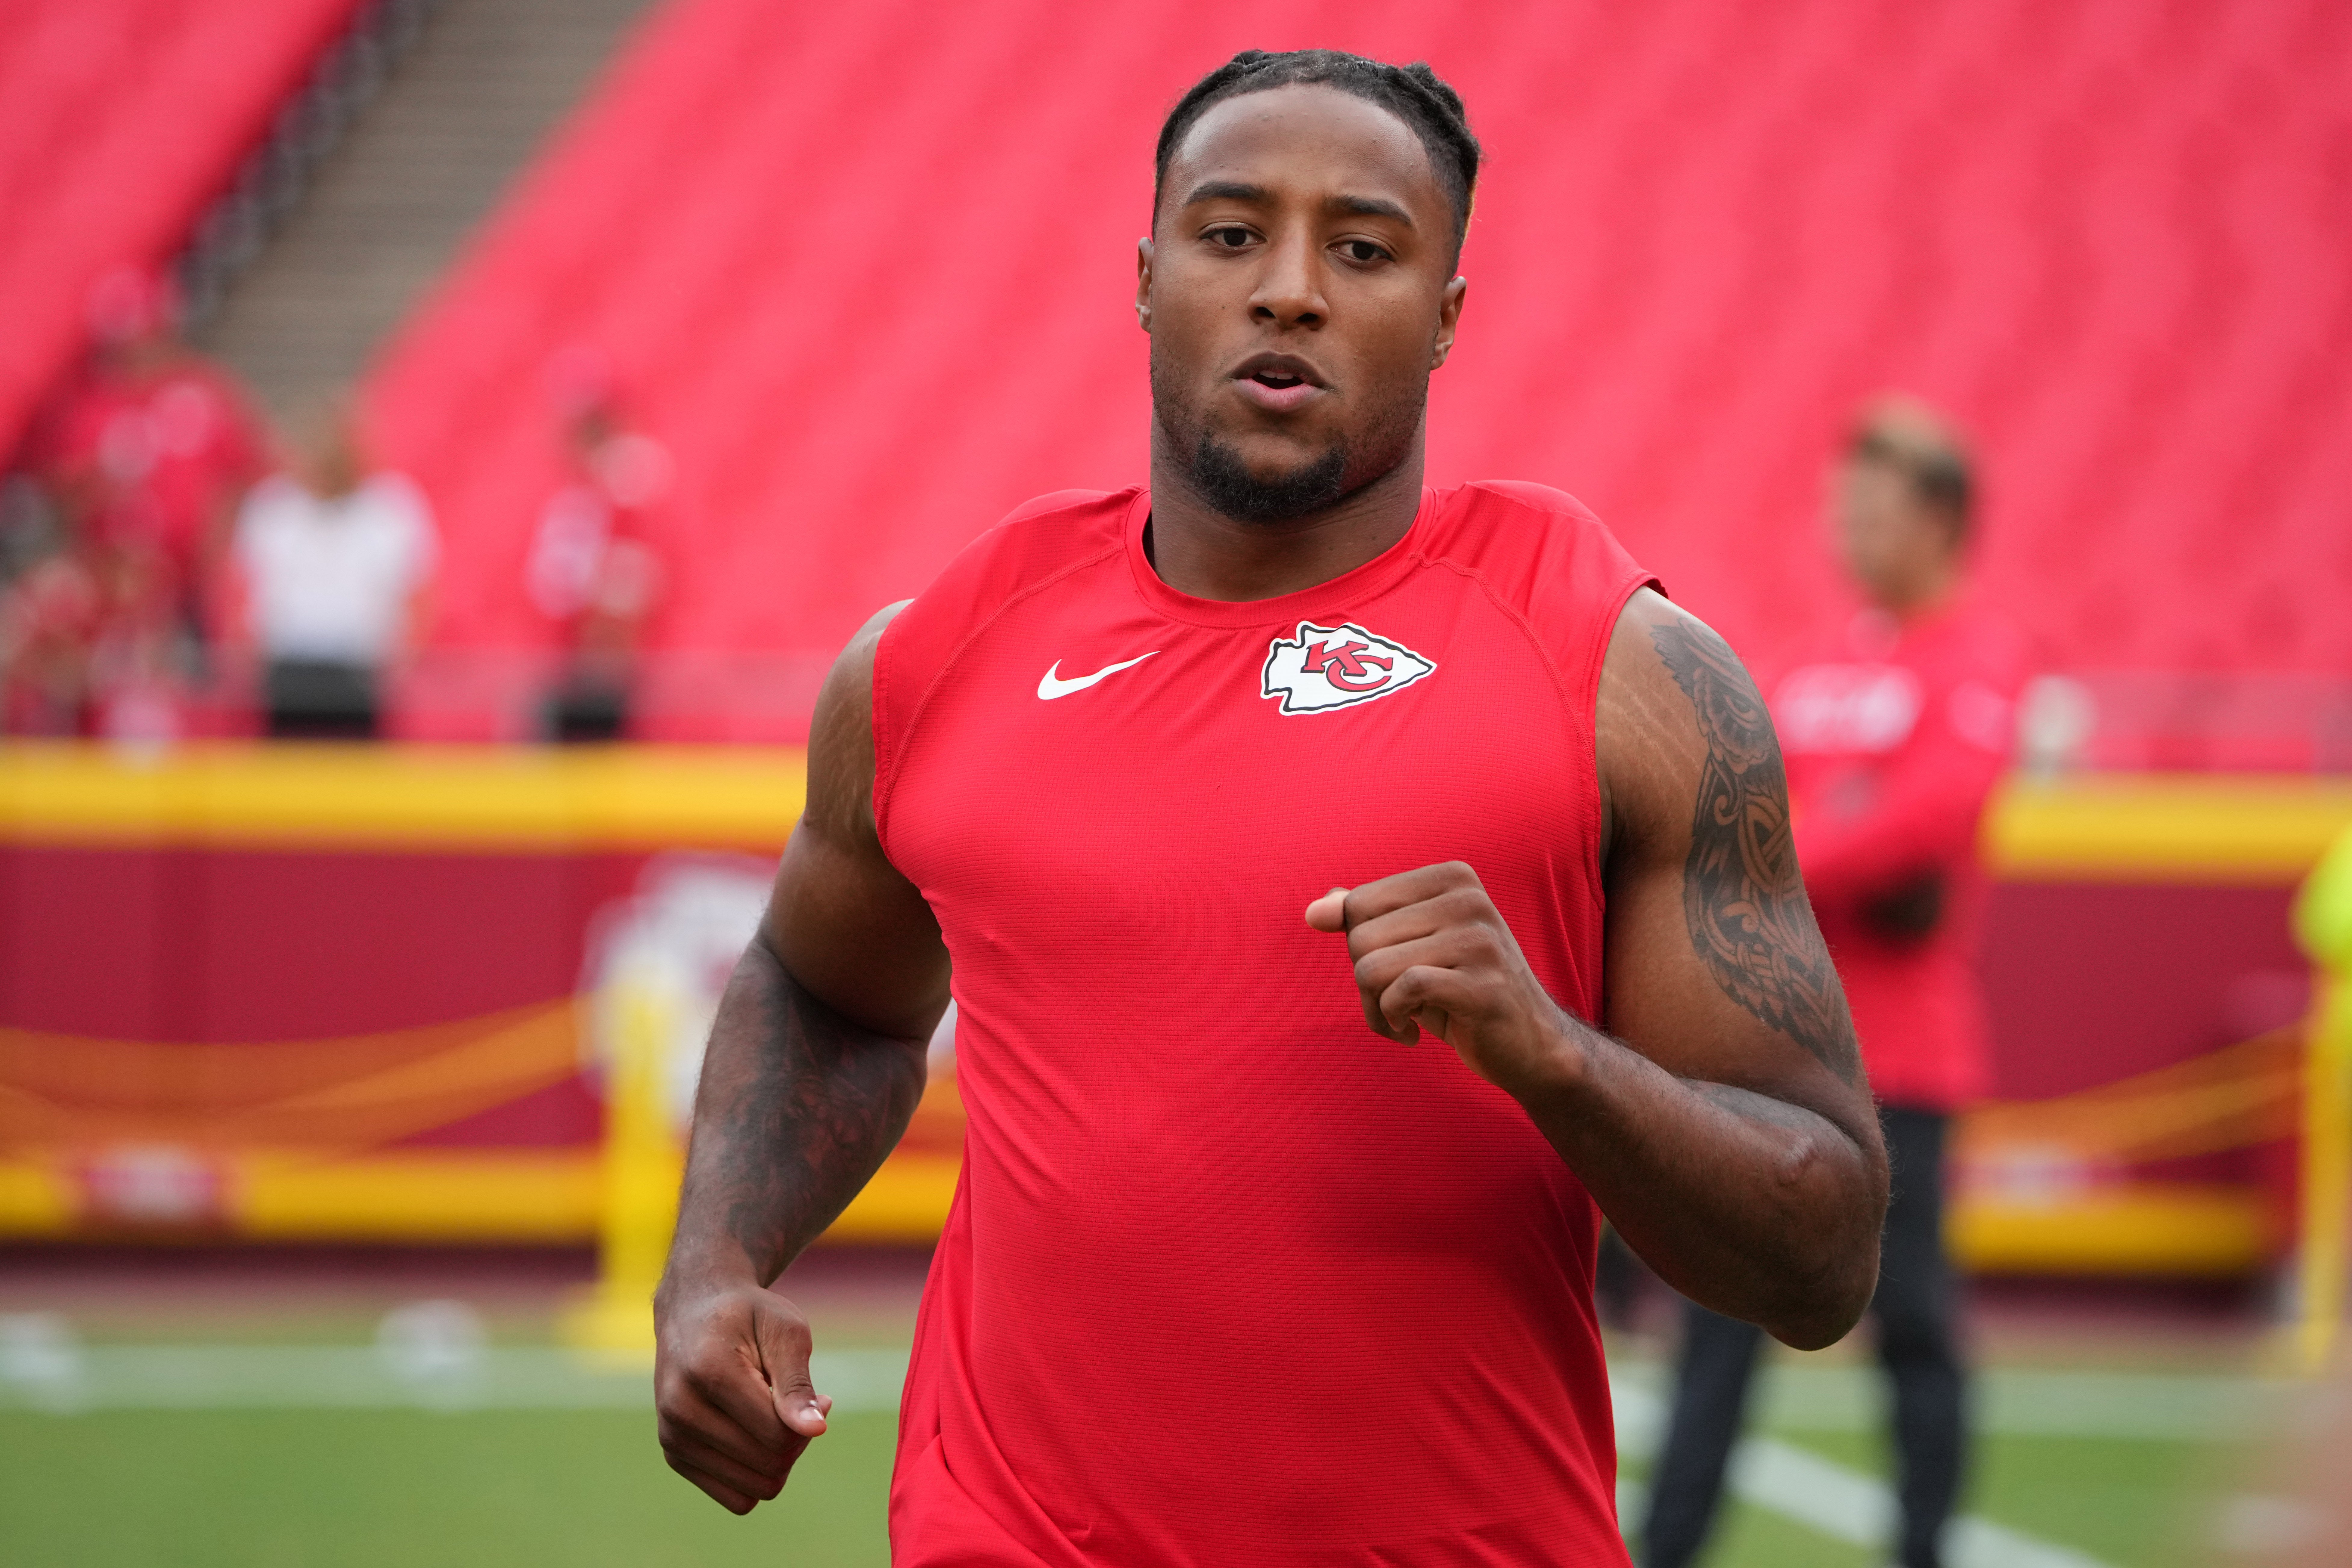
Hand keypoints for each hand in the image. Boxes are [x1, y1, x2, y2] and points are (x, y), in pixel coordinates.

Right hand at [653, 1274, 833, 1513]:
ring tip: (774, 1418)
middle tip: (795, 1405)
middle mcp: (681, 1410)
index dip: (810, 1423)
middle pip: (769, 1465)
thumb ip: (797, 1384)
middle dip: (796, 1441)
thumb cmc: (748, 1316)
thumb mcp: (785, 1331)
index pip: (778, 1435)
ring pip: (753, 1490)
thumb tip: (815, 1430)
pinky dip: (756, 1474)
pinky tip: (755, 1436)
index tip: (820, 1396)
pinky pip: (736, 1498)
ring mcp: (673, 1436)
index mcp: (709, 1373)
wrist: (692, 1310)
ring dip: (777, 1460)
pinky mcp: (674, 1455)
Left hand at [1304, 861, 1582, 1096]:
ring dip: (1375, 1007)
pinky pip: (1402, 992)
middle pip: (1360, 937)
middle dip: (1365, 982)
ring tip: (1403, 1020)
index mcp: (1452, 878)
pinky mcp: (1483, 985)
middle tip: (1396, 1004)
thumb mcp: (1411, 948)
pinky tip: (1413, 1033)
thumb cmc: (1461, 993)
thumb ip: (1365, 919)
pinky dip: (1394, 1019)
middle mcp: (1469, 899)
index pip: (1359, 903)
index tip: (1389, 973)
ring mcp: (1479, 941)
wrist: (1531, 1046)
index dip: (1358, 947)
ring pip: (1372, 967)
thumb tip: (1314, 910)